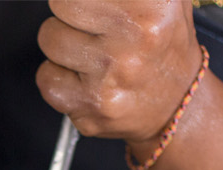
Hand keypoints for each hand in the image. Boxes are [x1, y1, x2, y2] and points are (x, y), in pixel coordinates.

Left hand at [35, 0, 201, 145]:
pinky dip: (58, 78)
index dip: (80, 0)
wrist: (177, 103)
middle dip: (71, 11)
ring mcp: (113, 73)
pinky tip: (85, 78)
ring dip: (63, 45)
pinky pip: (46, 78)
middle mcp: (138, 36)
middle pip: (62, 1)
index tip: (87, 7)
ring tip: (92, 52)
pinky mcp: (92, 105)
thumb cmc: (160, 41)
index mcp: (155, 3)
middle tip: (92, 23)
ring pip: (50, 39)